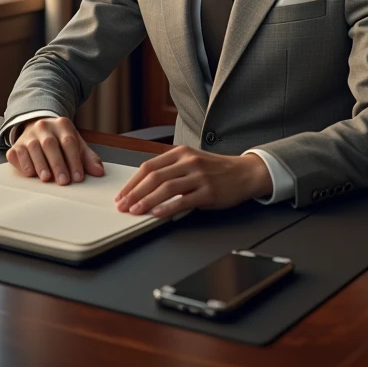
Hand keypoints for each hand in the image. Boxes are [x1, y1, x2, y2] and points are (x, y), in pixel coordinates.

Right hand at [6, 117, 104, 184]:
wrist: (37, 127)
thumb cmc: (60, 140)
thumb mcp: (76, 144)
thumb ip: (87, 158)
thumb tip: (99, 172)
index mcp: (62, 124)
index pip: (69, 142)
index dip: (74, 160)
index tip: (78, 178)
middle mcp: (44, 126)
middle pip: (50, 144)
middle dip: (58, 164)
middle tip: (64, 181)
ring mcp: (28, 135)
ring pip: (33, 148)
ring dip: (40, 164)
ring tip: (47, 178)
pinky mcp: (16, 144)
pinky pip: (17, 153)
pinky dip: (23, 163)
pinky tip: (30, 174)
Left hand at [114, 146, 271, 218]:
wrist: (245, 173)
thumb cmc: (216, 169)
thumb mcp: (192, 161)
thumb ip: (171, 169)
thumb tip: (144, 186)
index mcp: (181, 152)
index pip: (149, 166)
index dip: (133, 182)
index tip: (122, 195)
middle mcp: (189, 161)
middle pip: (154, 177)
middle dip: (135, 193)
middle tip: (123, 205)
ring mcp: (199, 176)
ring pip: (166, 188)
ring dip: (146, 201)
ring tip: (135, 211)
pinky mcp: (208, 192)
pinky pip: (183, 201)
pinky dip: (167, 208)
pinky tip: (157, 214)